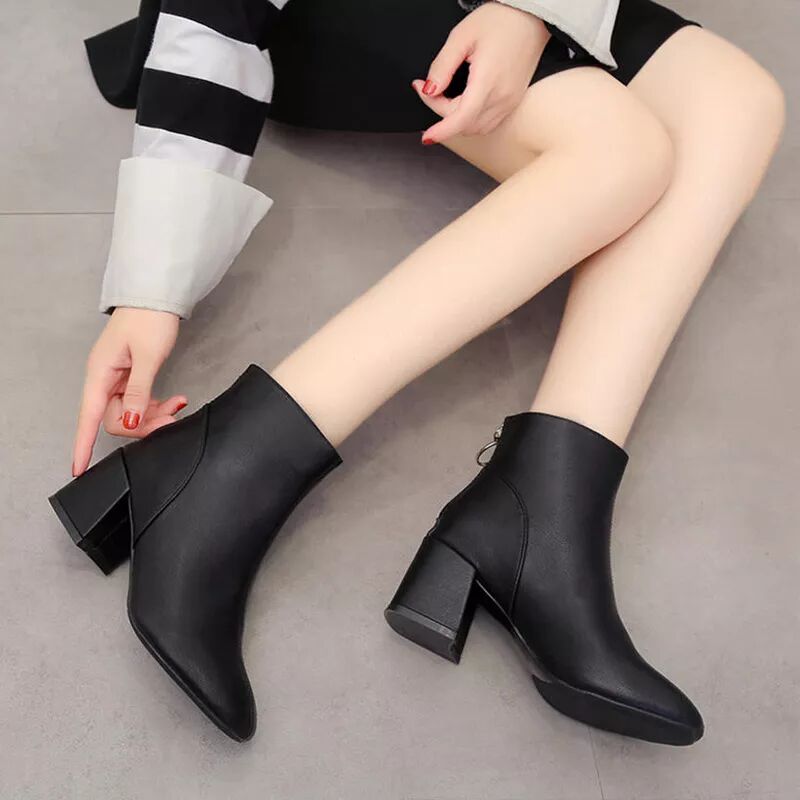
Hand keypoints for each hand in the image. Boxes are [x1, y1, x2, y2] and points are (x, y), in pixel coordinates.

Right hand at [72, 307, 184, 476]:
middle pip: (117, 419)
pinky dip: (156, 405)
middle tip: (172, 417)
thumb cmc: (149, 319)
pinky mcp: (131, 377)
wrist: (156, 296)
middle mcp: (104, 379)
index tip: (78, 469)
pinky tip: (175, 400)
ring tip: (178, 404)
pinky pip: (140, 402)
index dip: (82, 445)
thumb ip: (140, 391)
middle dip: (144, 425)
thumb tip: (132, 421)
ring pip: (132, 413)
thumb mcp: (148, 356)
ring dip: (155, 415)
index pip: (88, 417)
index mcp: (100, 374)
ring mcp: (118, 379)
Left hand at [414, 2, 549, 142]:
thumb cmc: (501, 20)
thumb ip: (442, 66)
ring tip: (445, 95)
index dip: (441, 131)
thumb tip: (429, 90)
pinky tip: (463, 104)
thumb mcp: (462, 36)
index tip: (427, 136)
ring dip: (456, 119)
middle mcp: (502, 97)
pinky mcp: (513, 102)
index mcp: (488, 80)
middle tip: (429, 89)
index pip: (461, 119)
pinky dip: (471, 120)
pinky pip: (488, 123)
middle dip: (442, 113)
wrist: (531, 16)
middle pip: (464, 124)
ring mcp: (510, 102)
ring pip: (476, 128)